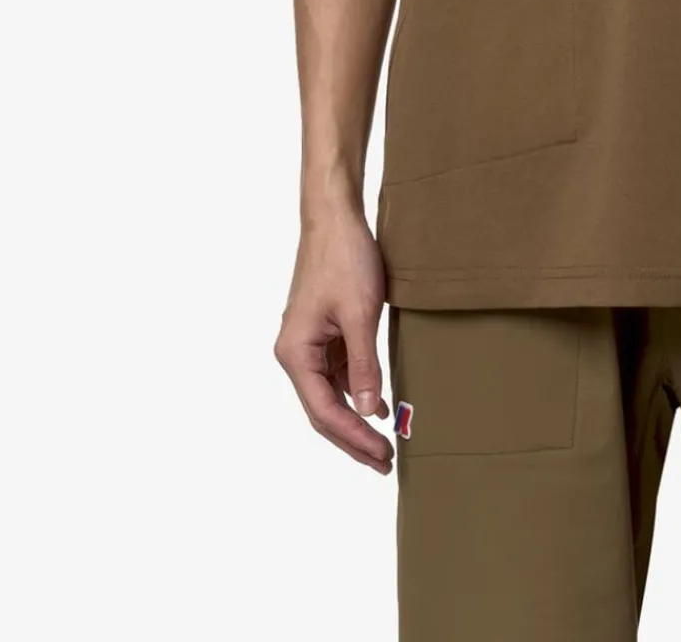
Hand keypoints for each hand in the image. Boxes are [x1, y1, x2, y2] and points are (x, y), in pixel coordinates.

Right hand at [274, 212, 392, 469]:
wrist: (335, 218)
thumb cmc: (344, 258)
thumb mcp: (359, 314)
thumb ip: (364, 365)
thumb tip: (369, 411)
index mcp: (295, 353)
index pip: (325, 411)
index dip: (354, 438)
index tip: (382, 454)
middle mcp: (295, 354)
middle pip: (324, 410)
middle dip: (353, 438)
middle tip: (385, 462)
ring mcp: (308, 344)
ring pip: (330, 394)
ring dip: (356, 418)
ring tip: (384, 443)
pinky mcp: (322, 333)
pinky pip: (338, 373)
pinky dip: (358, 391)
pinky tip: (378, 405)